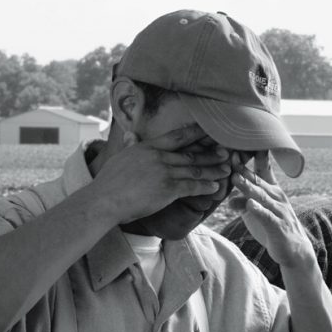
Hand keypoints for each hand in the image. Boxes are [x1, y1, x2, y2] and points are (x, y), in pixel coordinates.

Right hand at [83, 125, 233, 225]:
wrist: (105, 200)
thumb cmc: (109, 182)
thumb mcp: (120, 157)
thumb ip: (130, 145)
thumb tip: (130, 135)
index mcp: (148, 146)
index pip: (177, 136)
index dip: (195, 134)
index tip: (209, 132)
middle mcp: (158, 156)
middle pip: (190, 153)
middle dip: (210, 153)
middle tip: (227, 152)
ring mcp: (163, 172)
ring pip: (195, 169)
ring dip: (213, 170)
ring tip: (226, 169)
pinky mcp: (167, 189)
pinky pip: (192, 186)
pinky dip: (205, 186)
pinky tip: (216, 187)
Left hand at [224, 159, 315, 275]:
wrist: (294, 250)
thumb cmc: (273, 228)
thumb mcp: (256, 214)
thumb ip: (243, 204)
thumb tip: (229, 199)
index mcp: (272, 190)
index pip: (262, 169)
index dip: (251, 157)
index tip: (237, 146)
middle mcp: (277, 197)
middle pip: (258, 180)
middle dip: (244, 168)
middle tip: (231, 155)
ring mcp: (278, 211)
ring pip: (261, 196)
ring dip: (248, 186)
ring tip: (235, 178)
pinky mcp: (278, 227)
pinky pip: (267, 217)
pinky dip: (258, 210)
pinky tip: (249, 204)